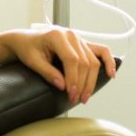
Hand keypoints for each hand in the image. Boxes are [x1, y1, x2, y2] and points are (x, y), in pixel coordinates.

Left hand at [0, 28, 117, 104]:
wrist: (25, 40)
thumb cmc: (27, 49)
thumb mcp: (32, 61)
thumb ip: (47, 73)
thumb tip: (63, 87)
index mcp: (57, 36)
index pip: (72, 60)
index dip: (73, 78)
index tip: (71, 94)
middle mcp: (71, 35)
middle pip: (85, 62)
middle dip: (82, 83)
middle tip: (76, 100)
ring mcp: (79, 38)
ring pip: (93, 61)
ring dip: (92, 80)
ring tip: (85, 96)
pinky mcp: (83, 43)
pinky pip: (101, 51)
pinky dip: (108, 62)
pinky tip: (111, 74)